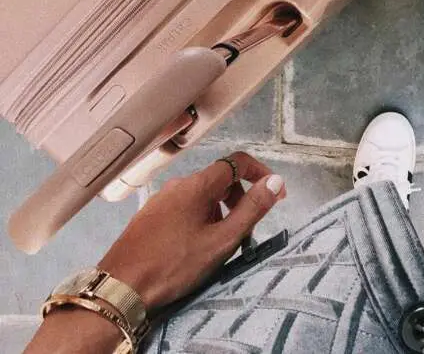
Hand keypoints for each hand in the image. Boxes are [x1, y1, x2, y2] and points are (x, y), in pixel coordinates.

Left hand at [98, 152, 285, 311]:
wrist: (122, 286)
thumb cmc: (172, 265)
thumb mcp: (222, 240)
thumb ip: (251, 209)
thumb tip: (274, 182)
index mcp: (197, 186)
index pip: (237, 162)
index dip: (261, 174)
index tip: (275, 194)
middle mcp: (178, 186)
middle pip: (221, 179)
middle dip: (242, 199)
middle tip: (249, 228)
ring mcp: (162, 200)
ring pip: (203, 196)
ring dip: (222, 212)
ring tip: (224, 243)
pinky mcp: (151, 216)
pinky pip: (185, 207)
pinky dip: (203, 218)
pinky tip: (198, 246)